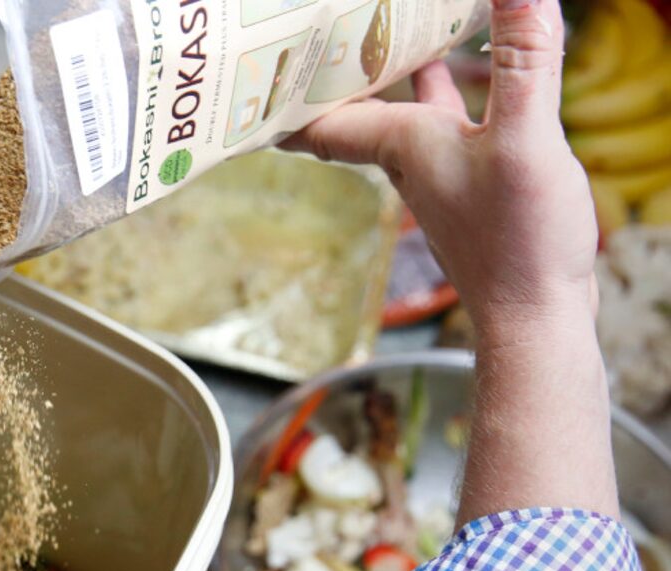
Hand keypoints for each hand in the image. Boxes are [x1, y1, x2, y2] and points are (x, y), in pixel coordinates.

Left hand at [287, 0, 618, 520]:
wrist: (537, 318)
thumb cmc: (519, 243)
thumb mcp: (525, 136)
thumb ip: (524, 59)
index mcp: (403, 145)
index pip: (322, 118)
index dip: (286, 96)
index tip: (256, 79)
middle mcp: (412, 160)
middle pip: (361, 106)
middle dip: (344, 70)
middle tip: (328, 31)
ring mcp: (445, 175)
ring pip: (408, 110)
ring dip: (400, 73)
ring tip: (398, 28)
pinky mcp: (480, 185)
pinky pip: (450, 122)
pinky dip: (448, 90)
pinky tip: (470, 68)